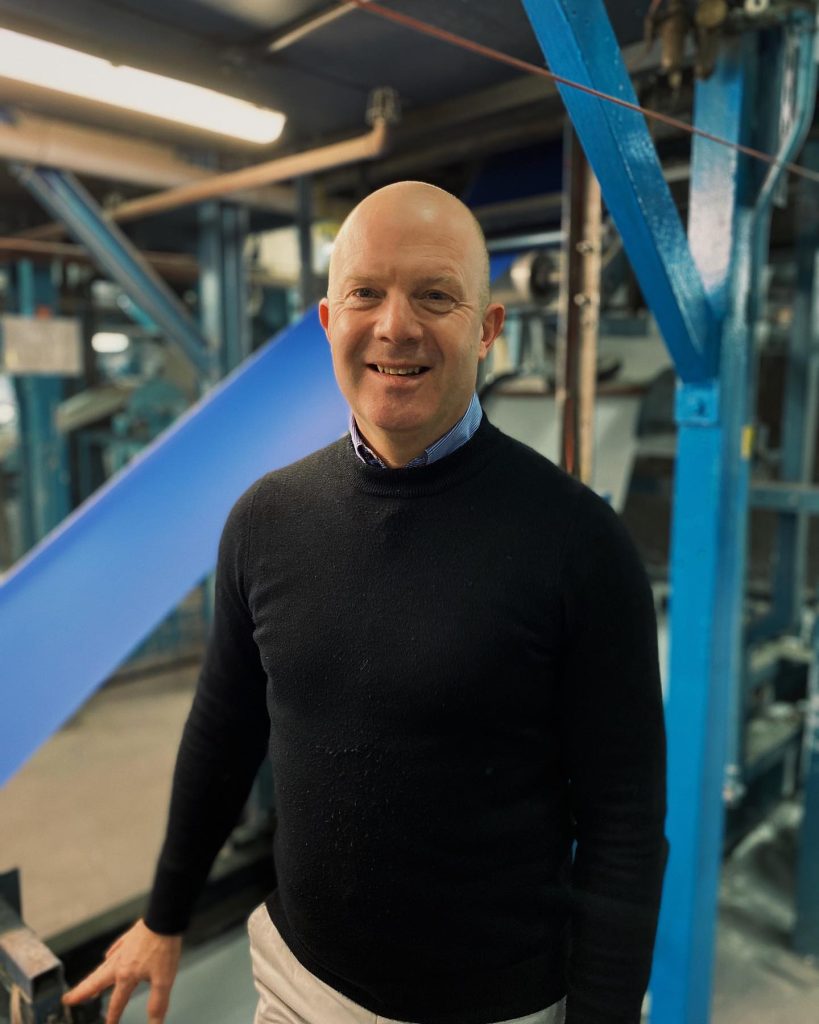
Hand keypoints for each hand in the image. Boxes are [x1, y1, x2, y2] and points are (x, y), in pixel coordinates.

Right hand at [62, 919, 181, 1023]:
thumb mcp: (164, 979)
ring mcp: (124, 948)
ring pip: (103, 966)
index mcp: (126, 975)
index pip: (117, 1002)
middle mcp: (120, 962)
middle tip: (68, 1000)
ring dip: (93, 977)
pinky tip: (108, 955)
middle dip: (82, 993)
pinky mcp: (131, 936)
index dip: (112, 1017)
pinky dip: (110, 954)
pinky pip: (116, 948)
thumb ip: (157, 1003)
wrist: (165, 917)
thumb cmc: (164, 947)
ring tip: (86, 985)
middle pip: (96, 981)